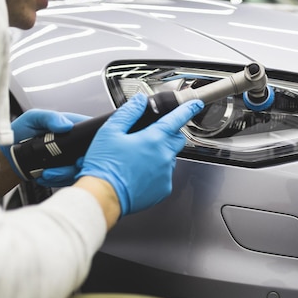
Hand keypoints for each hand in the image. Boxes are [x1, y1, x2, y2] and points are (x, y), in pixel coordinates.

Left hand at [0, 109, 88, 186]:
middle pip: (89, 156)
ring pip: (80, 170)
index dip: (94, 144)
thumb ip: (49, 117)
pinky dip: (57, 180)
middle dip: (79, 164)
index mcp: (73, 128)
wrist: (9, 154)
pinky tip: (45, 176)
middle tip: (67, 166)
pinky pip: (69, 179)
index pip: (93, 134)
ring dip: (65, 174)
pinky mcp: (64, 172)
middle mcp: (74, 144)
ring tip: (48, 173)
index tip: (82, 153)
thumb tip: (66, 125)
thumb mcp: (33, 119)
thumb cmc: (20, 132)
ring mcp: (70, 159)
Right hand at [76, 94, 203, 216]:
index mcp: (154, 139)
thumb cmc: (104, 166)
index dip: (188, 110)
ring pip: (170, 159)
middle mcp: (164, 157)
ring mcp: (166, 174)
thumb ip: (129, 113)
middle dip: (168, 135)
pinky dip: (156, 173)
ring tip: (137, 160)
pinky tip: (139, 174)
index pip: (177, 119)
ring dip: (160, 156)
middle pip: (176, 140)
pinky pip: (165, 176)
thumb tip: (140, 101)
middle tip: (149, 138)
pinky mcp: (163, 190)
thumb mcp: (110, 132)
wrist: (102, 196)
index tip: (195, 105)